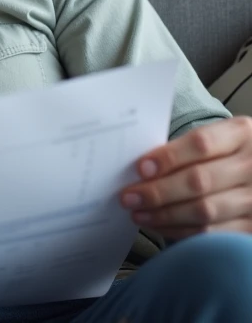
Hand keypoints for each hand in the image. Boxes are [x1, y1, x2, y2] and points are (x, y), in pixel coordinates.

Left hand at [121, 116, 251, 239]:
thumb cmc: (229, 155)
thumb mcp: (220, 139)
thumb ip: (187, 148)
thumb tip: (142, 168)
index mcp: (242, 134)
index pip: (201, 143)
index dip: (168, 157)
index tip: (141, 168)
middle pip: (199, 180)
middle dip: (158, 191)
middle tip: (128, 197)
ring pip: (203, 210)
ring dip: (164, 214)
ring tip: (138, 214)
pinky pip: (211, 234)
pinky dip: (179, 231)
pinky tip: (159, 226)